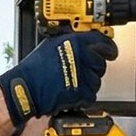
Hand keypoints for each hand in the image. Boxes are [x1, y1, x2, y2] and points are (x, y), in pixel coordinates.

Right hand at [0, 29, 117, 124]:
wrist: (25, 88)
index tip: (109, 51)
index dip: (108, 47)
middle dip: (93, 69)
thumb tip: (83, 38)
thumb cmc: (33, 70)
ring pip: (96, 81)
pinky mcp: (81, 92)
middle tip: (81, 72)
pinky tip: (70, 92)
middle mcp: (80, 57)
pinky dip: (82, 97)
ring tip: (72, 83)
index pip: (102, 41)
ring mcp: (82, 75)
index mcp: (74, 42)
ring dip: (87, 84)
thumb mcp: (50, 44)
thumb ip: (70, 40)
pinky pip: (90, 96)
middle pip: (101, 63)